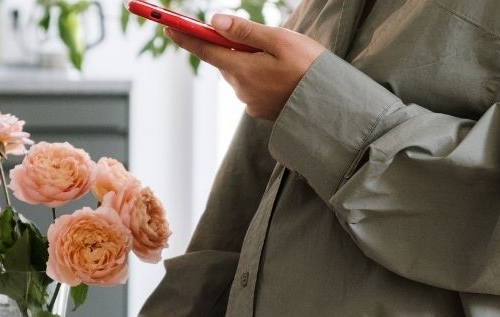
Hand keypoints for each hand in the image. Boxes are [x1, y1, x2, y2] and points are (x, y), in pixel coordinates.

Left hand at [166, 14, 325, 120]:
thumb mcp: (280, 41)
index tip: (167, 25)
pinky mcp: (261, 110)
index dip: (185, 36)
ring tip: (281, 60)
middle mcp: (240, 89)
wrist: (332, 107)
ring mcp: (250, 102)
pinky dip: (260, 76)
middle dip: (232, 46)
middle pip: (225, 60)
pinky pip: (252, 86)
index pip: (205, 50)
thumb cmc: (309, 69)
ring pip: (240, 73)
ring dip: (250, 61)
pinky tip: (282, 74)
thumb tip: (214, 23)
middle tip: (257, 38)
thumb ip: (245, 32)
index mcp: (242, 69)